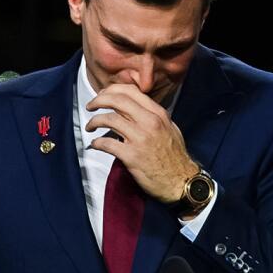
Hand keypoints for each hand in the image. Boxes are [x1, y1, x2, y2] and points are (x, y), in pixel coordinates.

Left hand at [86, 83, 198, 203]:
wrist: (182, 182)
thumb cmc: (176, 158)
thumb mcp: (170, 129)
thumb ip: (154, 116)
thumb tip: (137, 108)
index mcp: (158, 114)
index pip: (130, 91)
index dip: (112, 90)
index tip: (104, 95)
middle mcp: (149, 122)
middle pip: (117, 100)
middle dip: (99, 100)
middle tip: (91, 105)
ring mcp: (140, 139)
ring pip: (108, 119)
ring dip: (94, 121)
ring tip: (90, 126)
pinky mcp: (132, 156)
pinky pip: (107, 143)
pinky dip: (97, 142)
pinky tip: (95, 144)